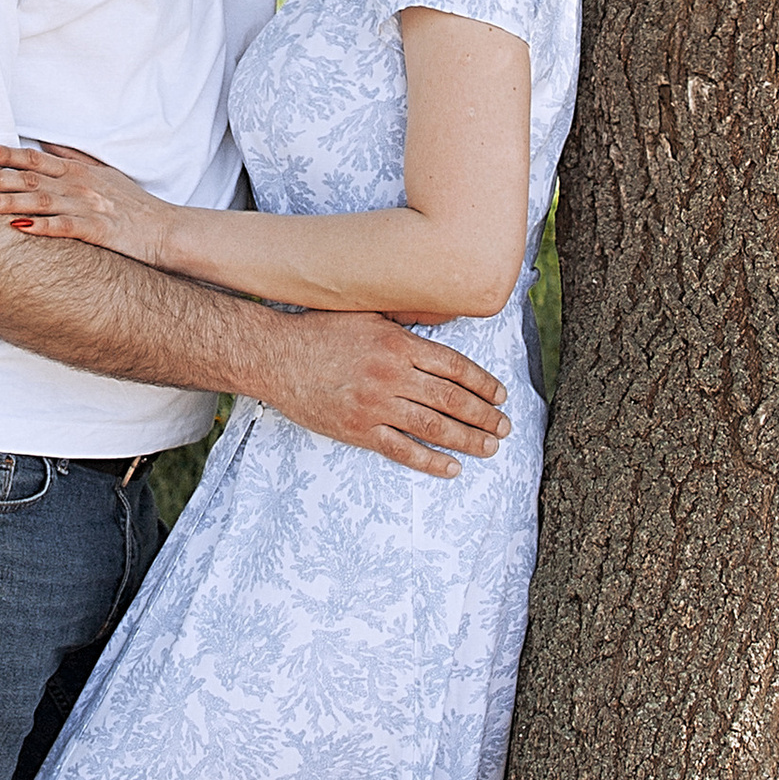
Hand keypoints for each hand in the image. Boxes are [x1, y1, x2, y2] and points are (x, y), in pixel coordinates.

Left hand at [0, 141, 168, 260]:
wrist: (166, 230)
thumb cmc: (132, 204)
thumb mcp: (101, 173)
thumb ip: (71, 157)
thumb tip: (45, 141)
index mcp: (76, 170)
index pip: (33, 158)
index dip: (5, 154)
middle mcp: (78, 185)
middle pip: (29, 177)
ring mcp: (87, 207)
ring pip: (40, 201)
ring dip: (8, 201)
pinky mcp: (97, 230)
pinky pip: (64, 227)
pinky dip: (41, 227)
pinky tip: (19, 229)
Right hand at [260, 311, 509, 478]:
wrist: (274, 356)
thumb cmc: (319, 331)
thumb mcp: (366, 312)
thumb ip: (405, 318)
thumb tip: (444, 315)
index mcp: (398, 343)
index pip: (455, 367)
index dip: (483, 384)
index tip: (501, 395)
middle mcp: (391, 374)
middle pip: (451, 400)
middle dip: (484, 415)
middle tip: (504, 426)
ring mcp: (375, 404)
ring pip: (434, 427)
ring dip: (468, 439)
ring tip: (490, 447)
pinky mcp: (357, 429)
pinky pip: (401, 450)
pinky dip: (430, 461)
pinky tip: (452, 467)